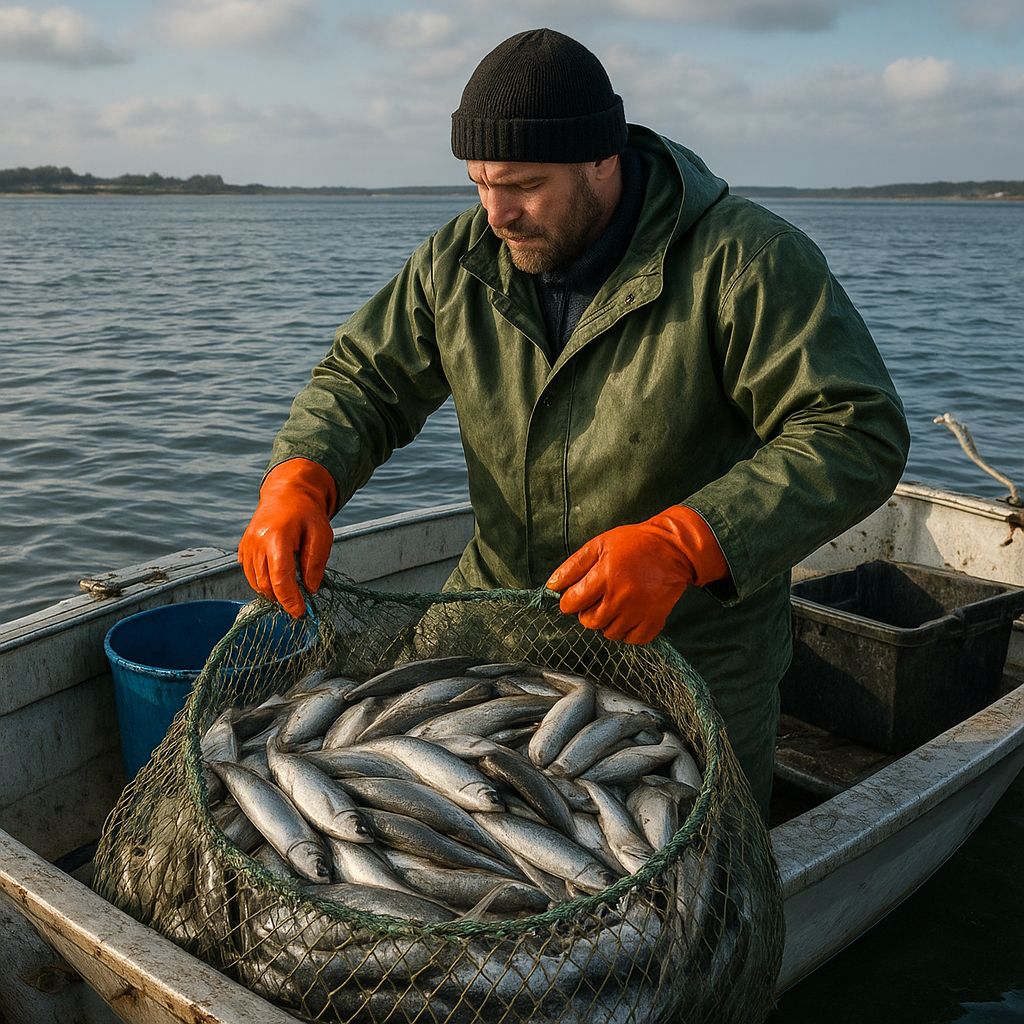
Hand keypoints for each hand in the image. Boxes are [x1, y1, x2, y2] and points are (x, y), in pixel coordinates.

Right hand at [237, 459, 337, 616]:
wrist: (287, 493)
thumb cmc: (307, 513)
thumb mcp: (321, 534)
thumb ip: (315, 563)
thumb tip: (309, 589)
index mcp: (276, 537)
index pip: (280, 578)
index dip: (290, 599)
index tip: (300, 612)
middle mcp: (256, 542)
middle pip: (265, 584)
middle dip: (282, 598)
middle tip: (300, 602)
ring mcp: (247, 545)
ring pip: (255, 582)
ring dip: (272, 591)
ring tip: (290, 588)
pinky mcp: (243, 548)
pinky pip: (250, 574)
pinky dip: (263, 581)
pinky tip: (277, 575)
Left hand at [546, 506, 727, 644]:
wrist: (674, 549)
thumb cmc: (634, 543)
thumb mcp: (599, 544)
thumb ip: (573, 566)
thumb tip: (551, 586)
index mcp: (604, 576)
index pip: (572, 603)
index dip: (570, 600)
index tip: (577, 595)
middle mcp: (620, 597)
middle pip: (589, 622)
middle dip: (587, 612)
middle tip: (598, 598)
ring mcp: (638, 611)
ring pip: (609, 633)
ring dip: (607, 622)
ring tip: (616, 604)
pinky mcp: (654, 620)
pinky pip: (632, 640)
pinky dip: (628, 632)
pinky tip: (630, 615)